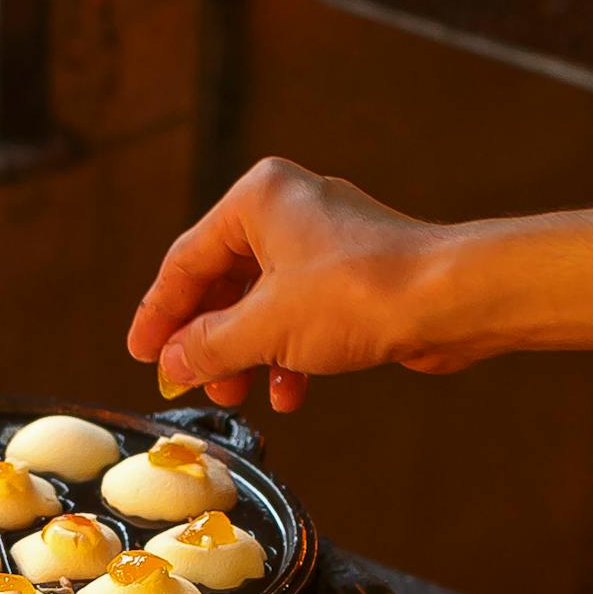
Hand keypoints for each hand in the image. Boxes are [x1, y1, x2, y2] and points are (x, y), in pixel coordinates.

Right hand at [125, 159, 474, 410]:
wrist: (450, 300)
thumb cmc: (361, 293)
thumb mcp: (265, 329)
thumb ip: (208, 346)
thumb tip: (172, 362)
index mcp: (257, 199)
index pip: (187, 260)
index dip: (159, 313)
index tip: (142, 353)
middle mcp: (290, 208)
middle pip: (225, 281)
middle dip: (209, 340)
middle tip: (191, 382)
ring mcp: (326, 239)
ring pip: (264, 301)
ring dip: (247, 353)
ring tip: (238, 394)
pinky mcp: (355, 272)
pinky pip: (303, 311)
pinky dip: (289, 350)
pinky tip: (290, 390)